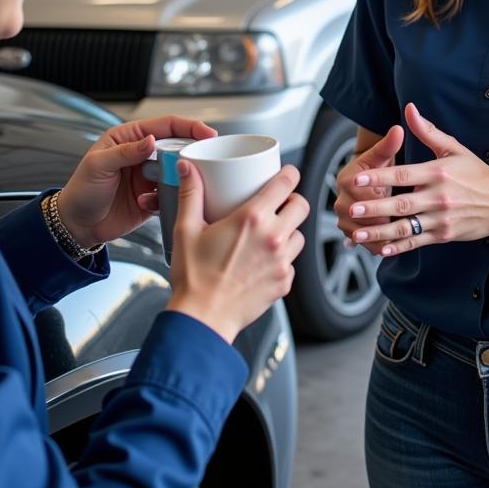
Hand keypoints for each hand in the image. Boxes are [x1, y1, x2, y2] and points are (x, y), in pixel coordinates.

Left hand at [58, 116, 217, 245]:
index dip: (188, 126)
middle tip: (203, 159)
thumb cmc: (81, 190)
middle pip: (178, 145)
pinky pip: (171, 194)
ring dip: (181, 177)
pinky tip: (148, 203)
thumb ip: (125, 151)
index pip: (165, 125)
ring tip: (178, 184)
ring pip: (178, 170)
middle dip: (191, 151)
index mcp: (130, 137)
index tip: (207, 132)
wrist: (77, 225)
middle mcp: (143, 154)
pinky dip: (167, 198)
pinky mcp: (153, 197)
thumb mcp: (98, 165)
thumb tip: (150, 140)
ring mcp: (150, 176)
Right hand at [166, 160, 309, 343]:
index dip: (289, 174)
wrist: (203, 319)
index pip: (287, 183)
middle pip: (302, 206)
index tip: (285, 173)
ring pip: (300, 235)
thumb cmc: (194, 277)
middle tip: (277, 203)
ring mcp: (282, 262)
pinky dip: (283, 258)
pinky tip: (264, 259)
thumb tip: (187, 168)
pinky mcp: (284, 283)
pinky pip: (292, 262)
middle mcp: (273, 238)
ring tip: (270, 232)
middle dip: (292, 200)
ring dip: (289, 229)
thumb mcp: (186, 229)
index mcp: (252, 219)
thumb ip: (190, 194)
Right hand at [334, 125, 404, 240]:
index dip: (386, 200)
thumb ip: (389, 144)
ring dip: (384, 236)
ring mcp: (343, 220)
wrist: (368, 181)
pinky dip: (382, 247)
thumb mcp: (383, 154)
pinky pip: (366, 245)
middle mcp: (341, 201)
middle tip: (408, 221)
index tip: (406, 200)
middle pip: (365, 218)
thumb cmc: (380, 167)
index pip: (367, 195)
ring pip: (365, 234)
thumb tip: (398, 129)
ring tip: (405, 236)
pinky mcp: (350, 233)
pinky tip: (398, 246)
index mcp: (347, 180)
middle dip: (386, 220)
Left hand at [346, 103, 488, 256]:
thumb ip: (428, 130)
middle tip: (351, 210)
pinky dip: (399, 247)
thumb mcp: (454, 148)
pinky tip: (382, 249)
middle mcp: (439, 197)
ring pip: (406, 227)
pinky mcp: (444, 235)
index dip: (379, 176)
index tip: (358, 179)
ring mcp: (442, 218)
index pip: (403, 174)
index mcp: (438, 172)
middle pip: (402, 203)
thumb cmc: (478, 173)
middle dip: (374, 207)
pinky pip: (418, 242)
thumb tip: (409, 108)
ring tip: (358, 233)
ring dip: (381, 231)